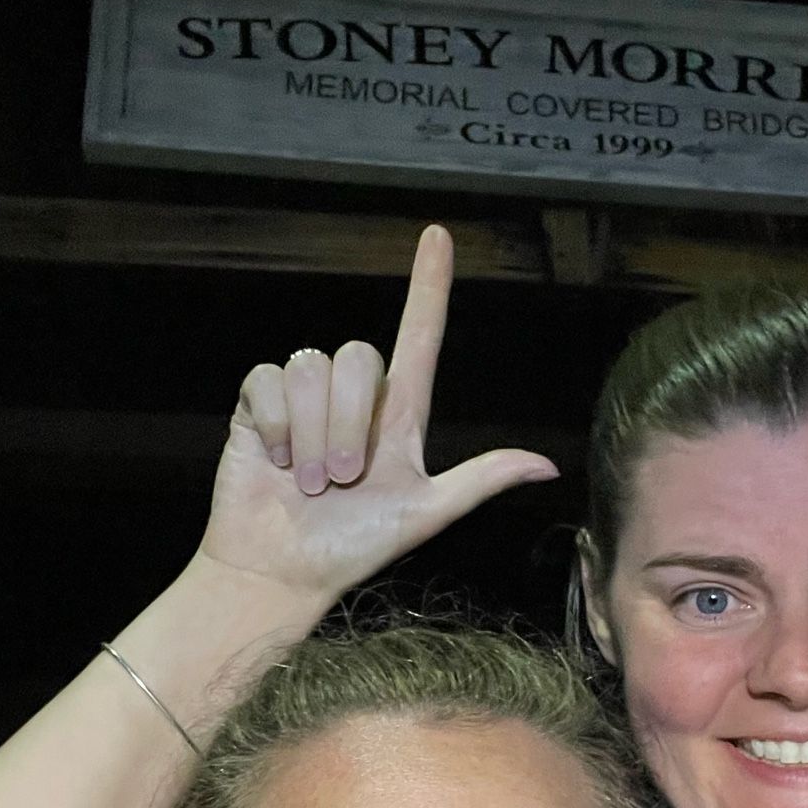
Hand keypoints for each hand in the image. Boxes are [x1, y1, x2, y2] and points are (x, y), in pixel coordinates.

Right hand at [198, 226, 556, 603]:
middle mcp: (353, 398)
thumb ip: (481, 480)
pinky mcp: (259, 405)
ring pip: (313, 367)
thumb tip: (548, 465)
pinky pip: (268, 381)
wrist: (283, 573)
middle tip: (341, 480)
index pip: (419, 336)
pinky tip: (275, 460)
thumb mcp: (425, 514)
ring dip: (313, 435)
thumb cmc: (353, 548)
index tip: (438, 234)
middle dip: (349, 425)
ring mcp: (304, 399)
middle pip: (360, 357)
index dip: (428, 284)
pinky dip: (275, 426)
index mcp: (398, 415)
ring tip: (308, 479)